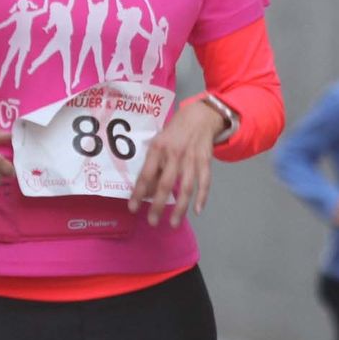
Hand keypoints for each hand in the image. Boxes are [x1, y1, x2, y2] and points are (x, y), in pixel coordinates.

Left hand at [130, 100, 225, 226]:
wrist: (199, 116)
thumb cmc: (173, 132)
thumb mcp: (158, 143)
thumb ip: (153, 165)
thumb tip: (147, 191)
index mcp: (158, 148)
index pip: (146, 174)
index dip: (138, 193)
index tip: (132, 208)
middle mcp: (174, 154)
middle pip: (166, 184)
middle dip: (158, 205)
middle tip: (152, 222)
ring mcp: (192, 158)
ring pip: (186, 187)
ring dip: (180, 208)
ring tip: (173, 223)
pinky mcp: (206, 161)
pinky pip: (204, 182)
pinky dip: (202, 197)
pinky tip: (196, 211)